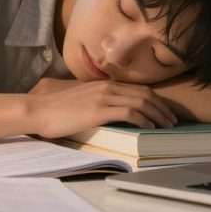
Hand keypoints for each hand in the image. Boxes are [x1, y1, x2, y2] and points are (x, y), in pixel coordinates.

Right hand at [27, 79, 178, 138]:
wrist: (37, 110)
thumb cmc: (54, 109)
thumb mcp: (79, 100)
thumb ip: (95, 101)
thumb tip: (107, 110)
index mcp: (102, 84)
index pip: (137, 88)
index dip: (155, 100)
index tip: (164, 111)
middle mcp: (106, 87)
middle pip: (144, 93)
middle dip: (162, 107)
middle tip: (173, 120)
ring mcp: (103, 97)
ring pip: (141, 102)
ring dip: (158, 114)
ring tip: (167, 125)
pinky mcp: (98, 110)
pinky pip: (129, 113)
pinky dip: (144, 119)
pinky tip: (150, 127)